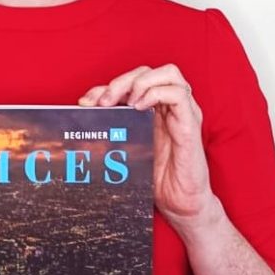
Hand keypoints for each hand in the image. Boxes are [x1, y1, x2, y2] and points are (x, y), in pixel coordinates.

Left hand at [78, 65, 214, 225]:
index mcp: (155, 109)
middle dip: (121, 81)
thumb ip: (111, 128)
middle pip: (148, 71)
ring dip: (140, 82)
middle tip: (104, 101)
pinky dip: (156, 94)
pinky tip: (140, 108)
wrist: (179, 203)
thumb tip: (84, 110)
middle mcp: (170, 107)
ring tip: (125, 102)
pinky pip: (179, 95)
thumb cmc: (156, 177)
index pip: (131, 80)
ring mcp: (183, 113)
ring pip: (169, 74)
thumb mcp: (127, 148)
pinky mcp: (191, 125)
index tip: (86, 102)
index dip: (106, 85)